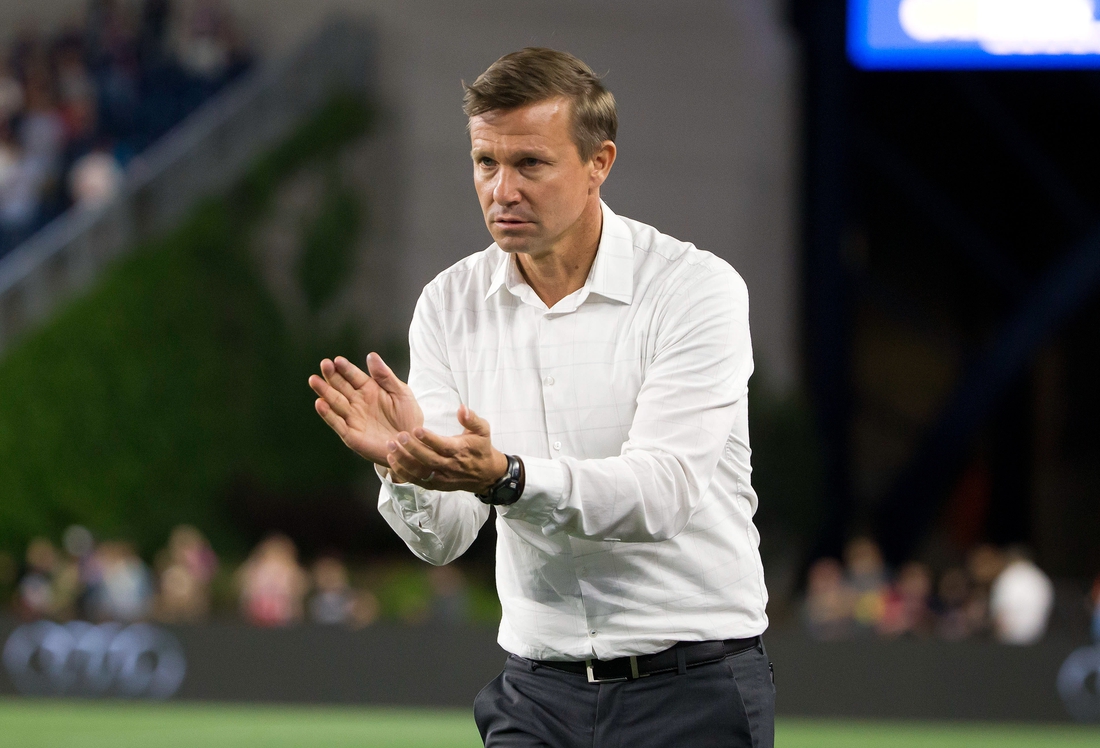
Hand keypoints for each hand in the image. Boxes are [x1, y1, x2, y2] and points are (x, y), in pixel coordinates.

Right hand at [308, 353, 423, 465]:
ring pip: (335, 402)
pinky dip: (328, 414)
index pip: (354, 376)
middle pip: (341, 386)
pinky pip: (337, 423)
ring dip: (324, 391)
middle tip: (324, 364)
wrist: (411, 443)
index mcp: (369, 389)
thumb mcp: (401, 393)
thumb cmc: (407, 416)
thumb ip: (385, 375)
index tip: (337, 360)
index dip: (346, 368)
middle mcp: (358, 402)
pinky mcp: (351, 434)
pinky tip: (320, 403)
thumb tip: (371, 355)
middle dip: (332, 376)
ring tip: (314, 380)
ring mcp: (353, 418)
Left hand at [385, 404, 508, 492]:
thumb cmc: (481, 448)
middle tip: (399, 436)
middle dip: (413, 449)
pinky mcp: (435, 484)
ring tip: (391, 447)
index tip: (416, 429)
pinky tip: (392, 460)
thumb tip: (462, 408)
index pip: (443, 446)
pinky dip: (403, 472)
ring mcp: (441, 477)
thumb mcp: (482, 430)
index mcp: (460, 450)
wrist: (485, 474)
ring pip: (420, 472)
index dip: (430, 439)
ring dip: (404, 461)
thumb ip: (471, 419)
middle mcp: (450, 466)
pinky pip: (417, 481)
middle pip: (429, 459)